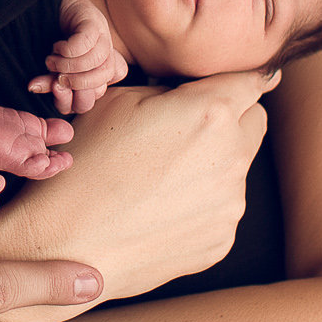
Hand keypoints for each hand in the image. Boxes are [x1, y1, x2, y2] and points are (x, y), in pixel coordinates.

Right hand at [0, 72, 272, 304]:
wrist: (66, 241)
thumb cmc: (84, 164)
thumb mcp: (118, 100)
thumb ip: (169, 90)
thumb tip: (187, 92)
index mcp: (211, 111)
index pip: (254, 81)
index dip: (239, 80)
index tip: (233, 85)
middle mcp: (232, 157)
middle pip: (255, 122)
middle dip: (231, 118)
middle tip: (185, 127)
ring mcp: (230, 205)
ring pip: (236, 169)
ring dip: (212, 164)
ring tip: (158, 177)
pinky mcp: (220, 241)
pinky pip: (220, 210)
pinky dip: (199, 204)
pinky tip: (158, 209)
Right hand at [30, 0, 129, 111]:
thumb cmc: (46, 33)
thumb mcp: (49, 64)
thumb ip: (48, 80)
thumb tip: (34, 88)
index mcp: (96, 68)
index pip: (96, 95)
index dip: (74, 98)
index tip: (53, 88)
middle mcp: (104, 53)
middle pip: (102, 83)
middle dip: (77, 88)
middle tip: (55, 80)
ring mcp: (102, 35)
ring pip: (99, 63)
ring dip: (70, 68)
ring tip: (50, 61)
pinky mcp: (93, 20)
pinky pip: (88, 42)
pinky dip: (70, 50)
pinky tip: (56, 47)